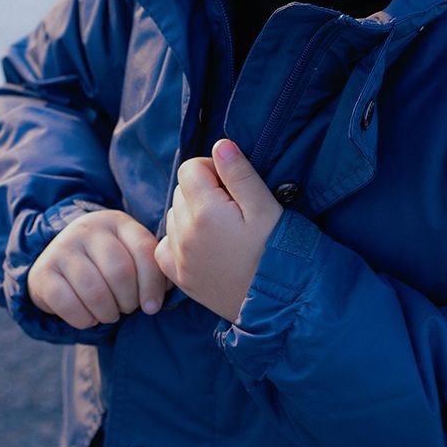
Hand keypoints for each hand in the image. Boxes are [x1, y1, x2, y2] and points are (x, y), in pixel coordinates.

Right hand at [27, 209, 172, 328]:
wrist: (61, 265)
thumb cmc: (108, 266)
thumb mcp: (133, 257)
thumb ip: (154, 269)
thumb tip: (160, 295)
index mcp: (118, 222)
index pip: (144, 251)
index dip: (152, 284)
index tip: (152, 307)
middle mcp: (89, 229)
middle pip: (120, 271)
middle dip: (129, 300)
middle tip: (127, 309)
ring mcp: (62, 247)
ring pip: (94, 289)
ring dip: (108, 312)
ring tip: (110, 315)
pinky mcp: (42, 271)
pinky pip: (66, 302)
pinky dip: (83, 319)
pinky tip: (89, 318)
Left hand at [155, 139, 283, 322]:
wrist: (279, 302)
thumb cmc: (277, 251)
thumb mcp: (266, 208)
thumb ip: (240, 174)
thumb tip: (220, 145)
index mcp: (205, 211)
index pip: (190, 168)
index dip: (213, 170)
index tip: (233, 186)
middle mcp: (184, 234)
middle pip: (181, 192)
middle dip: (203, 192)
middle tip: (234, 210)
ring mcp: (179, 257)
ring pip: (174, 217)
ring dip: (193, 216)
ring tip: (224, 231)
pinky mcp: (179, 277)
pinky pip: (166, 245)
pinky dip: (180, 241)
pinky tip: (204, 246)